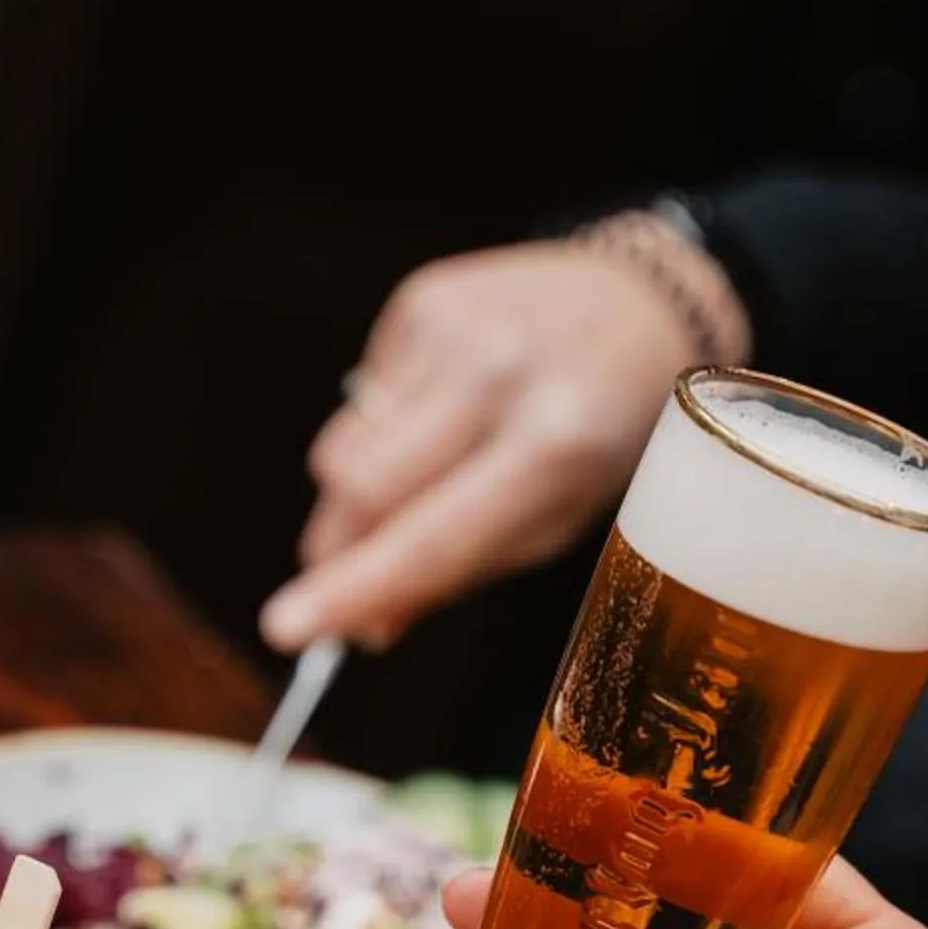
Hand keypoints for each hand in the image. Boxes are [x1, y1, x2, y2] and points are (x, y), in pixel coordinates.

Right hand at [261, 236, 732, 651]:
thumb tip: (364, 622)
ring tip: (420, 480)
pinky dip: (383, 428)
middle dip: (340, 547)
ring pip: (345, 447)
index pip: (431, 536)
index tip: (287, 628)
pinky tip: (439, 414)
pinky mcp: (423, 299)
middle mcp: (500, 377)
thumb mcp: (556, 521)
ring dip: (358, 492)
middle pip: (362, 487)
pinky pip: (360, 399)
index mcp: (555, 446)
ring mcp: (456, 329)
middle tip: (351, 573)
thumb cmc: (602, 436)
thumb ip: (458, 570)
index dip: (354, 587)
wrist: (640, 305)